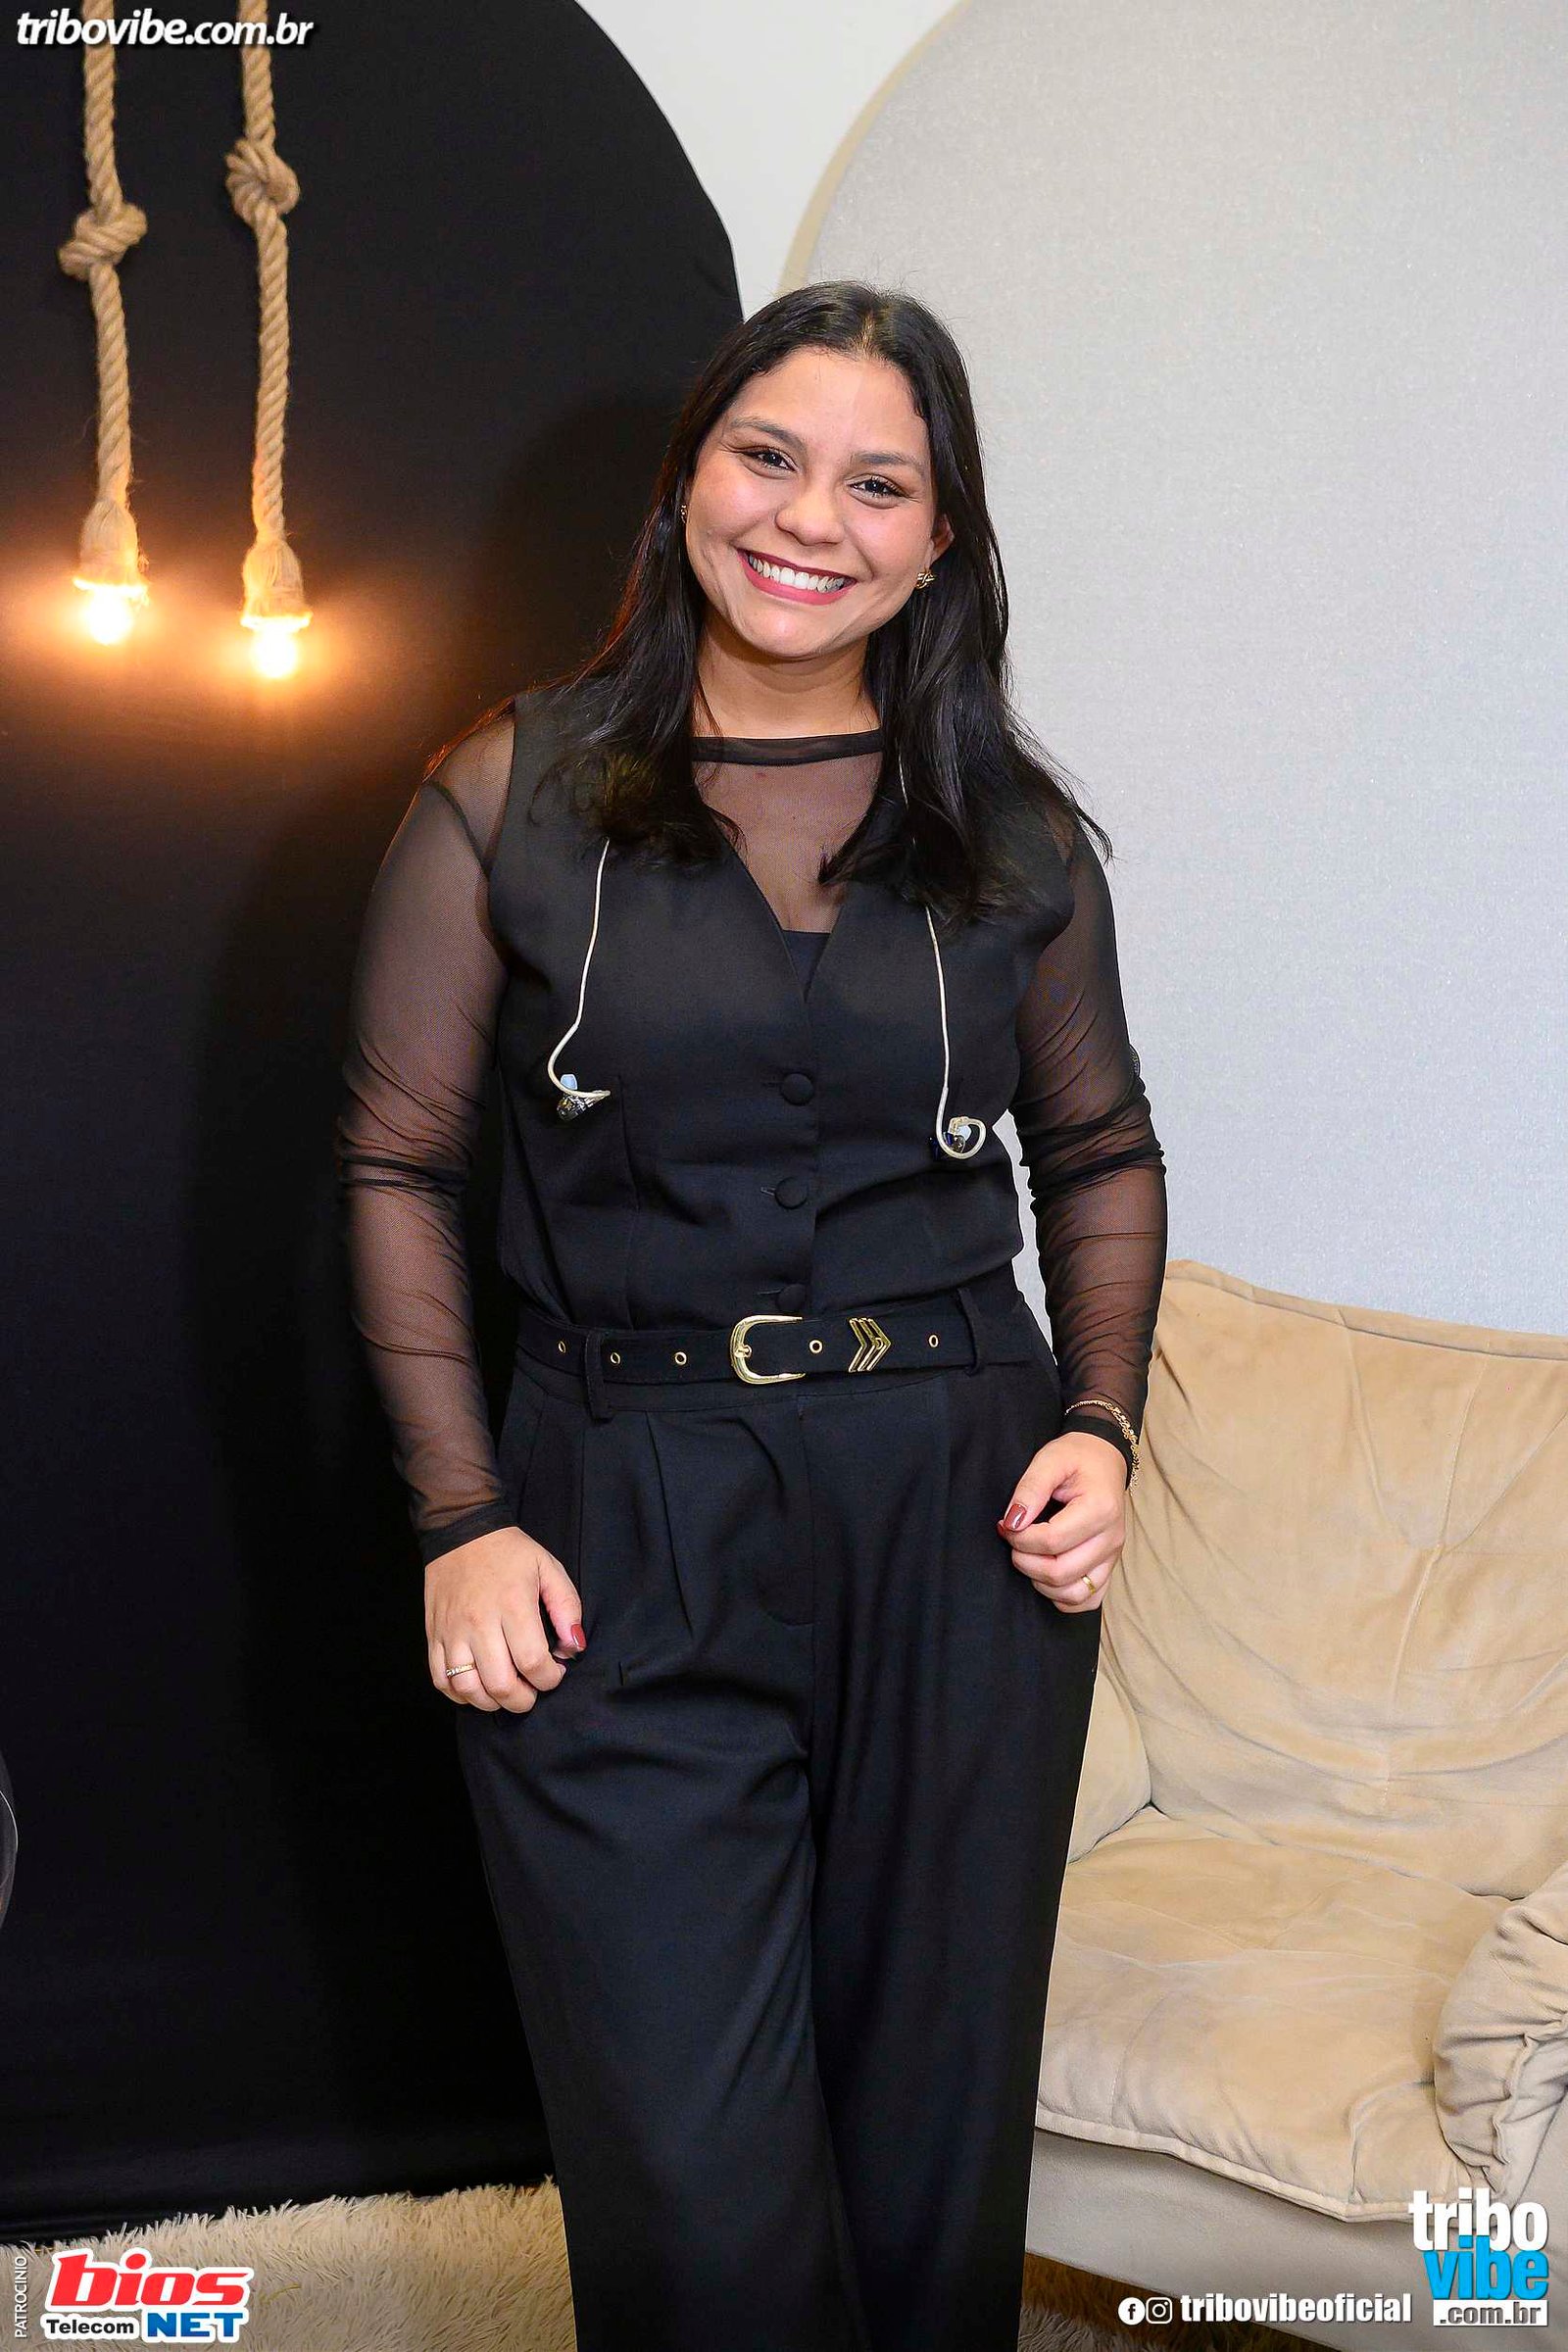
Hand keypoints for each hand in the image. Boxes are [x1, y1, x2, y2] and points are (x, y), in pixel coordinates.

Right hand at [426, 1525, 585, 1710]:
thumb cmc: (509, 1553)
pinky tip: (478, 1686)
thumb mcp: (548, 1568)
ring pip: (468, 1689)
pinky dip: (460, 1694)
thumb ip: (567, 1607)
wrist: (461, 1532)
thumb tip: (574, 1646)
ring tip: (506, 1690)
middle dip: (523, 1700)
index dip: (549, 1679)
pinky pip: (440, 1680)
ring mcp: (452, 1631)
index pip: (532, 1662)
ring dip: (491, 1702)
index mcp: (513, 1605)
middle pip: (500, 1684)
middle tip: (532, 1690)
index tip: (555, 1670)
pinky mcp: (433, 1635)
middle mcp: (479, 1622)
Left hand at [996, 1430, 1128, 1612]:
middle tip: (1014, 1541)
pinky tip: (1047, 1576)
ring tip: (1029, 1557)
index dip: (1020, 1538)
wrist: (1104, 1459)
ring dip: (1042, 1583)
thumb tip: (1012, 1523)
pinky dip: (1063, 1596)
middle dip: (1025, 1562)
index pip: (1052, 1542)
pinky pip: (1089, 1599)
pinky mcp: (1110, 1567)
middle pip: (1061, 1572)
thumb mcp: (1049, 1460)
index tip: (1007, 1524)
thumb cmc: (1076, 1457)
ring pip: (1074, 1594)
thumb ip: (1029, 1490)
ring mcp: (1113, 1556)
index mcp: (1100, 1509)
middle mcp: (1112, 1538)